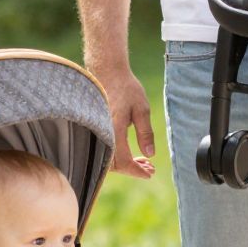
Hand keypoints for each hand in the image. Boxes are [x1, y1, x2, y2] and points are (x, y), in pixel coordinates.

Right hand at [91, 59, 155, 177]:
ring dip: (126, 164)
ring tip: (144, 162)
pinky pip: (105, 149)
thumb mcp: (142, 109)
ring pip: (108, 159)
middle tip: (149, 169)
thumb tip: (149, 154)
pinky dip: (119, 155)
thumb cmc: (126, 88)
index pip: (123, 160)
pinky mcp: (97, 130)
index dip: (136, 171)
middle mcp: (102, 132)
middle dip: (133, 170)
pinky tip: (133, 154)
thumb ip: (145, 133)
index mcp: (114, 128)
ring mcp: (97, 131)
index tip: (149, 174)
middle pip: (114, 165)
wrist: (107, 72)